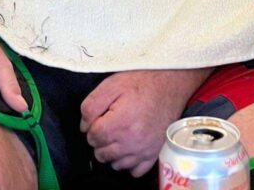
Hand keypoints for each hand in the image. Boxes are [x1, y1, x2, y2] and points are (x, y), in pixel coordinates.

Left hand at [80, 69, 206, 176]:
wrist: (169, 85)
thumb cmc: (142, 82)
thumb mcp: (112, 85)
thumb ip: (91, 105)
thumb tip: (84, 125)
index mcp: (120, 124)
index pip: (92, 137)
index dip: (91, 126)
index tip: (99, 117)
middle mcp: (132, 142)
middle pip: (101, 154)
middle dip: (100, 139)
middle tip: (108, 123)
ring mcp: (144, 151)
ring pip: (116, 164)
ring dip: (112, 152)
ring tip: (118, 134)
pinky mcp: (154, 154)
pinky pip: (135, 171)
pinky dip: (129, 162)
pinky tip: (128, 146)